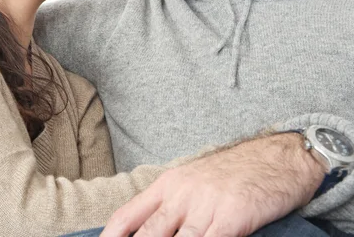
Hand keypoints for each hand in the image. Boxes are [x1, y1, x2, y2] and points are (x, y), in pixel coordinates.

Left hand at [101, 133, 324, 236]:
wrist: (275, 157)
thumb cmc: (233, 173)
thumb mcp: (193, 181)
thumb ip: (170, 205)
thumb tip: (149, 231)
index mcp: (167, 184)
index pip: (127, 215)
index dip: (110, 236)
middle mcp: (180, 194)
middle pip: (147, 234)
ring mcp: (205, 206)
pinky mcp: (231, 217)